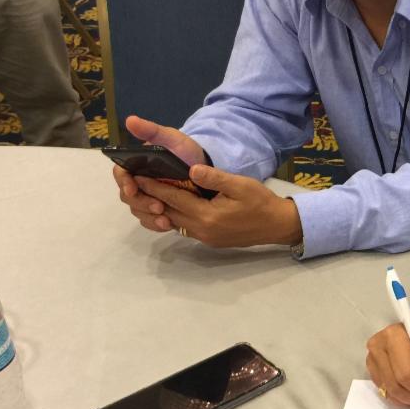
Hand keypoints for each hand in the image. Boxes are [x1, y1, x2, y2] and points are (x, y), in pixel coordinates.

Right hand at [112, 115, 208, 232]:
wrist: (206, 168)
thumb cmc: (186, 151)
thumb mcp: (171, 138)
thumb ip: (152, 130)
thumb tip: (129, 120)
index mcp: (137, 165)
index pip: (121, 175)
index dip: (123, 182)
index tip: (132, 189)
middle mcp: (139, 182)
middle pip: (128, 196)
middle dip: (141, 203)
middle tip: (158, 207)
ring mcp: (148, 197)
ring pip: (138, 211)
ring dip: (149, 217)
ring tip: (166, 220)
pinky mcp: (159, 209)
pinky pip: (151, 221)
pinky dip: (156, 224)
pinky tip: (168, 226)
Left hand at [137, 164, 302, 247]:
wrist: (277, 226)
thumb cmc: (261, 202)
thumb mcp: (241, 185)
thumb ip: (215, 178)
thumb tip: (191, 169)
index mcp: (207, 215)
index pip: (173, 197)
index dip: (153, 186)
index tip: (136, 175)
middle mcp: (201, 229)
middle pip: (168, 211)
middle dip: (150, 198)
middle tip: (132, 183)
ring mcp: (204, 237)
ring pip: (173, 221)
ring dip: (158, 208)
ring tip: (145, 194)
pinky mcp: (209, 239)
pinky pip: (184, 226)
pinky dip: (172, 215)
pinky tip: (167, 206)